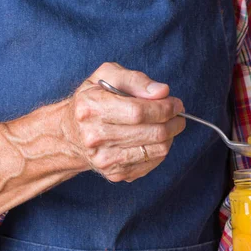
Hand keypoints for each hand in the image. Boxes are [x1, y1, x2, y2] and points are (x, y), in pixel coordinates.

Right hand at [62, 62, 184, 182]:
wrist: (71, 135)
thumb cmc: (92, 101)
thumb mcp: (106, 77)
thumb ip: (135, 80)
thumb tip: (162, 92)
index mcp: (91, 108)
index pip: (138, 112)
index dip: (164, 108)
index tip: (177, 104)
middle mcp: (95, 136)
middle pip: (150, 133)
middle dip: (173, 123)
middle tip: (179, 116)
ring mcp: (105, 159)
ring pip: (155, 150)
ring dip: (170, 137)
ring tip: (170, 126)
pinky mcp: (115, 174)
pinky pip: (151, 163)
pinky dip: (160, 150)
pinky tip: (156, 140)